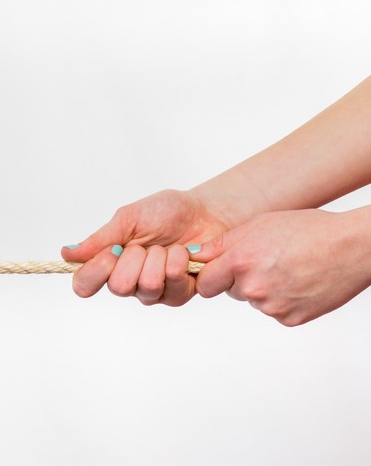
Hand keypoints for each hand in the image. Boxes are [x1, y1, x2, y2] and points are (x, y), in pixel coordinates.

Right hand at [61, 189, 231, 305]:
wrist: (205, 212)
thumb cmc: (165, 212)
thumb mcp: (127, 219)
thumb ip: (99, 239)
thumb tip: (67, 253)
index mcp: (108, 262)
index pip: (84, 284)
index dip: (94, 272)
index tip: (112, 251)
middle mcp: (127, 280)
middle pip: (118, 287)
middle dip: (134, 259)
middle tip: (145, 244)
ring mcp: (152, 291)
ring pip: (146, 288)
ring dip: (158, 260)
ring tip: (166, 247)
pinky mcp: (178, 295)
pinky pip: (173, 290)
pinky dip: (178, 265)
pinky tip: (184, 254)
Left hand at [193, 209, 370, 325]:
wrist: (351, 247)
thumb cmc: (306, 229)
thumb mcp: (257, 225)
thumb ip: (221, 244)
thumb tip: (193, 257)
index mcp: (241, 262)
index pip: (205, 283)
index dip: (210, 276)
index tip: (217, 270)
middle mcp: (253, 288)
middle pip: (231, 291)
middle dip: (239, 278)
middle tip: (265, 260)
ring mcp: (273, 307)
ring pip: (254, 300)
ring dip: (262, 288)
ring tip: (287, 267)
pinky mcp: (290, 319)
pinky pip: (274, 310)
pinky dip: (282, 299)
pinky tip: (298, 281)